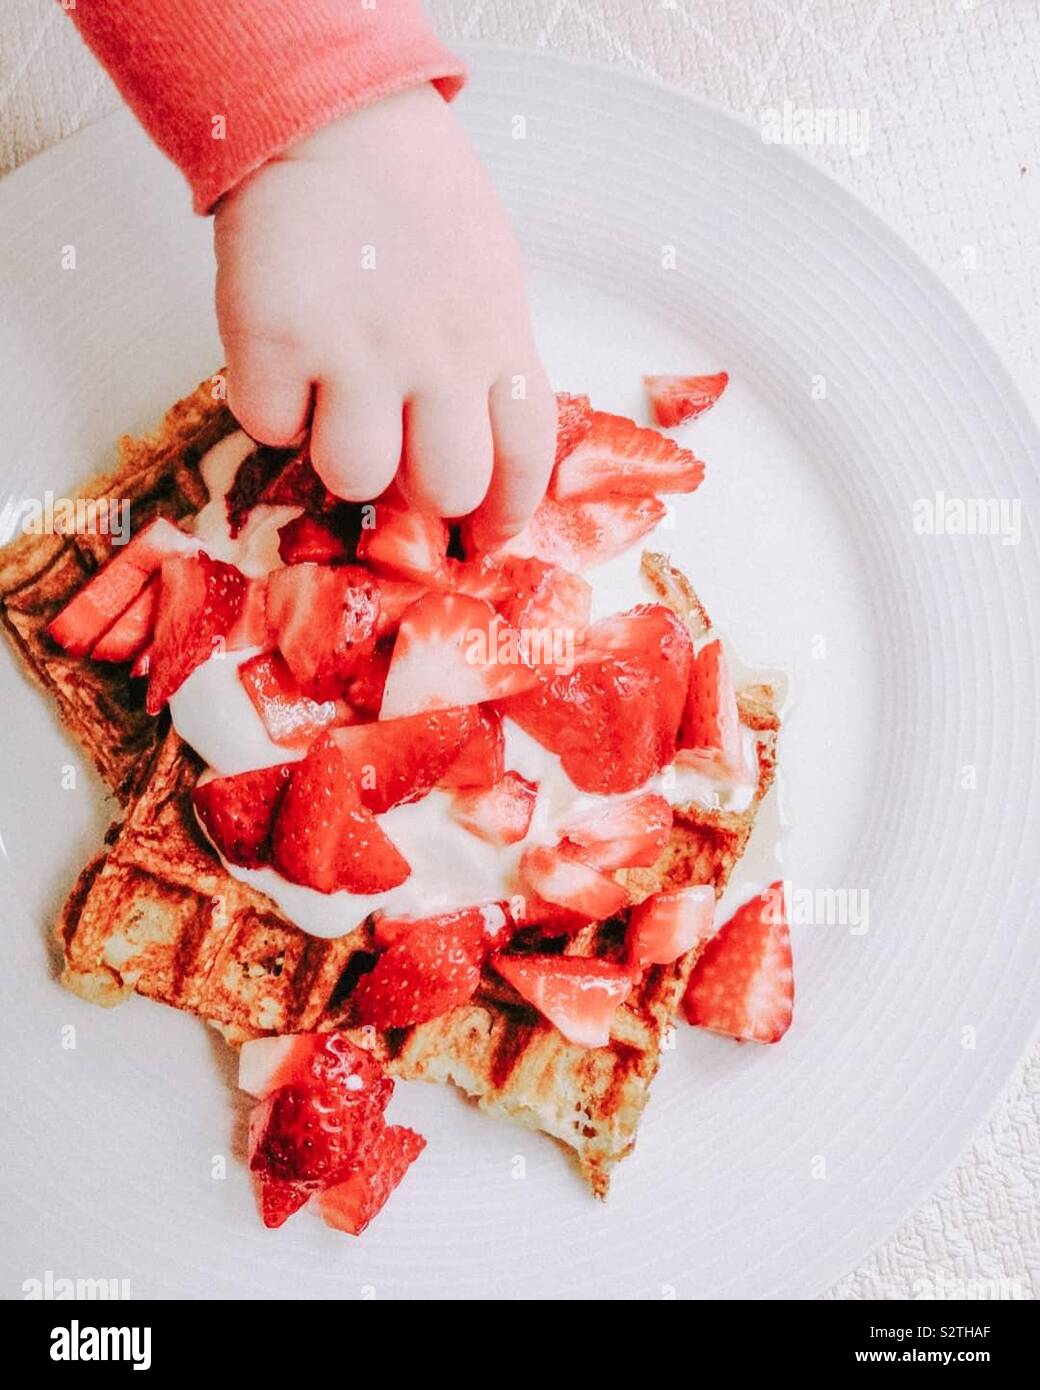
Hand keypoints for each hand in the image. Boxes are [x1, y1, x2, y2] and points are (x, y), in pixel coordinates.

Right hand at [213, 84, 555, 541]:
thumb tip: (479, 465)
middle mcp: (438, 355)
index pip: (523, 464)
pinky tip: (285, 359)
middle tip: (395, 455)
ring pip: (354, 477)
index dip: (504, 516)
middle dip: (419, 492)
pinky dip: (272, 408)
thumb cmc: (418, 203)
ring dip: (340, 452)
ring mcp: (356, 349)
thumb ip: (490, 369)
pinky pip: (270, 429)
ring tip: (331, 396)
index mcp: (499, 340)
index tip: (481, 537)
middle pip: (444, 491)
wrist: (333, 118)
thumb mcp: (490, 282)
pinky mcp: (276, 338)